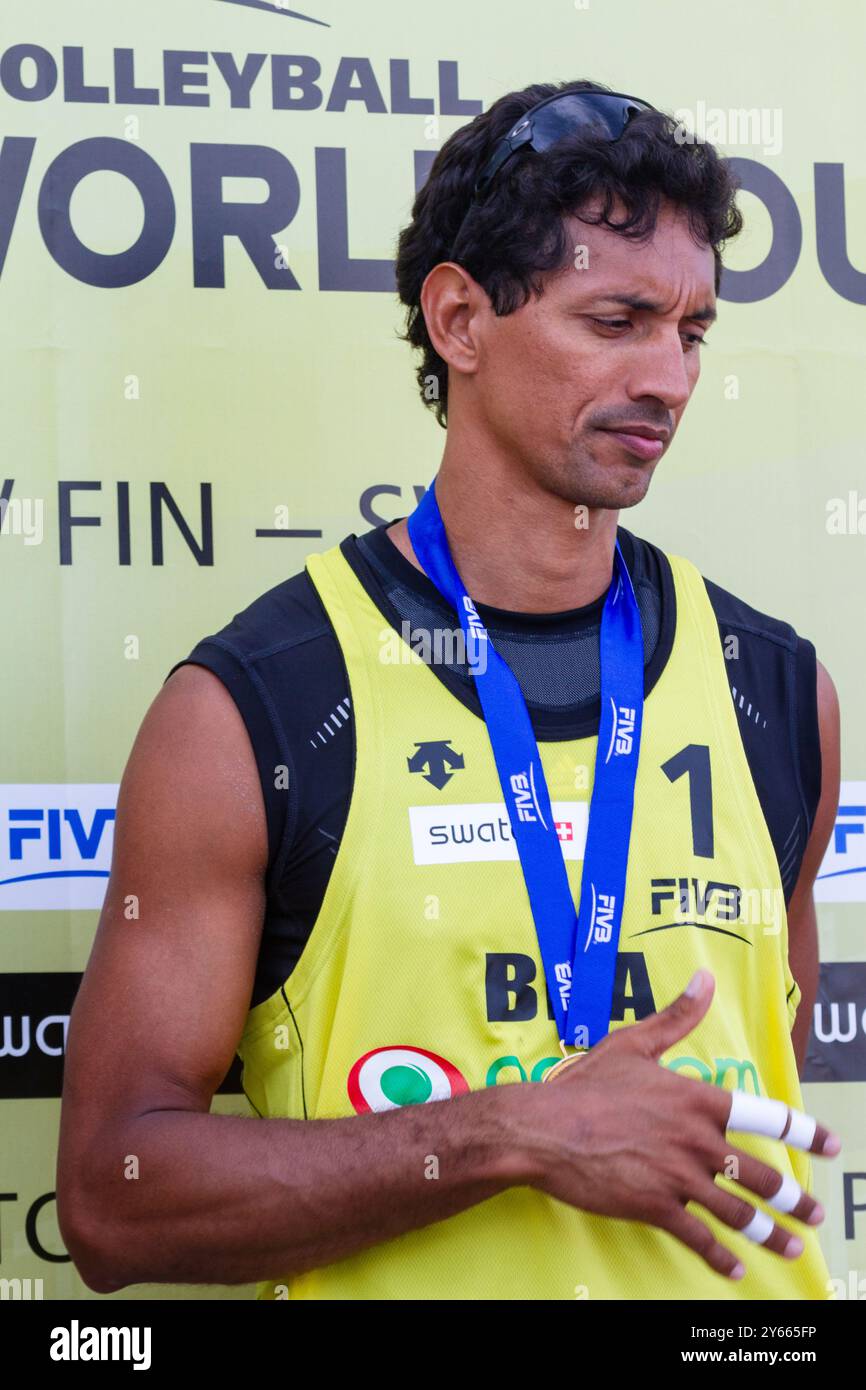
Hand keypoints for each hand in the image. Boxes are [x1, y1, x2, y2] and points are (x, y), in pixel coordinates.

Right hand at [509, 968, 840, 1279]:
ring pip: (738, 1212)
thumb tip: (704, 979)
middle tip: (814, 1213)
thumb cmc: (586, 1084)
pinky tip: (734, 1269)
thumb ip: (676, 1016)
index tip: (830, 1144)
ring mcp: (678, 1177)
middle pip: (761, 1174)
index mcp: (696, 1099)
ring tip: (789, 1246)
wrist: (544, 1127)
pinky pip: (699, 1237)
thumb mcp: (633, 1043)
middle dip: (794, 1199)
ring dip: (769, 1234)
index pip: (765, 1116)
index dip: (804, 1131)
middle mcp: (696, 1139)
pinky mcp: (655, 1207)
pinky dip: (720, 1256)